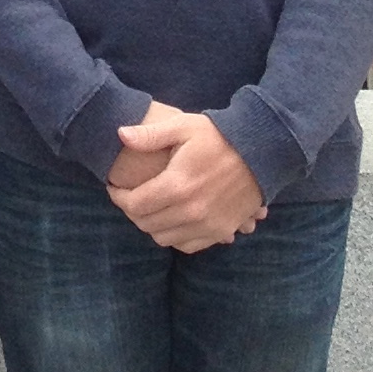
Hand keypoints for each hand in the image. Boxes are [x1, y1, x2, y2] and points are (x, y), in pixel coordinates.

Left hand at [109, 106, 267, 250]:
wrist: (259, 153)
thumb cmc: (217, 136)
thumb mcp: (182, 126)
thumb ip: (150, 134)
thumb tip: (120, 134)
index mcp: (177, 185)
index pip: (135, 205)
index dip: (118, 198)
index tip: (114, 187)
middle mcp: (190, 212)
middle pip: (147, 224)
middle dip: (132, 211)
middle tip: (129, 196)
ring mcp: (207, 225)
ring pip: (165, 239)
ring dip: (152, 225)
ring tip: (149, 206)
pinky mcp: (221, 232)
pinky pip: (188, 245)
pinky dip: (175, 236)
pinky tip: (172, 218)